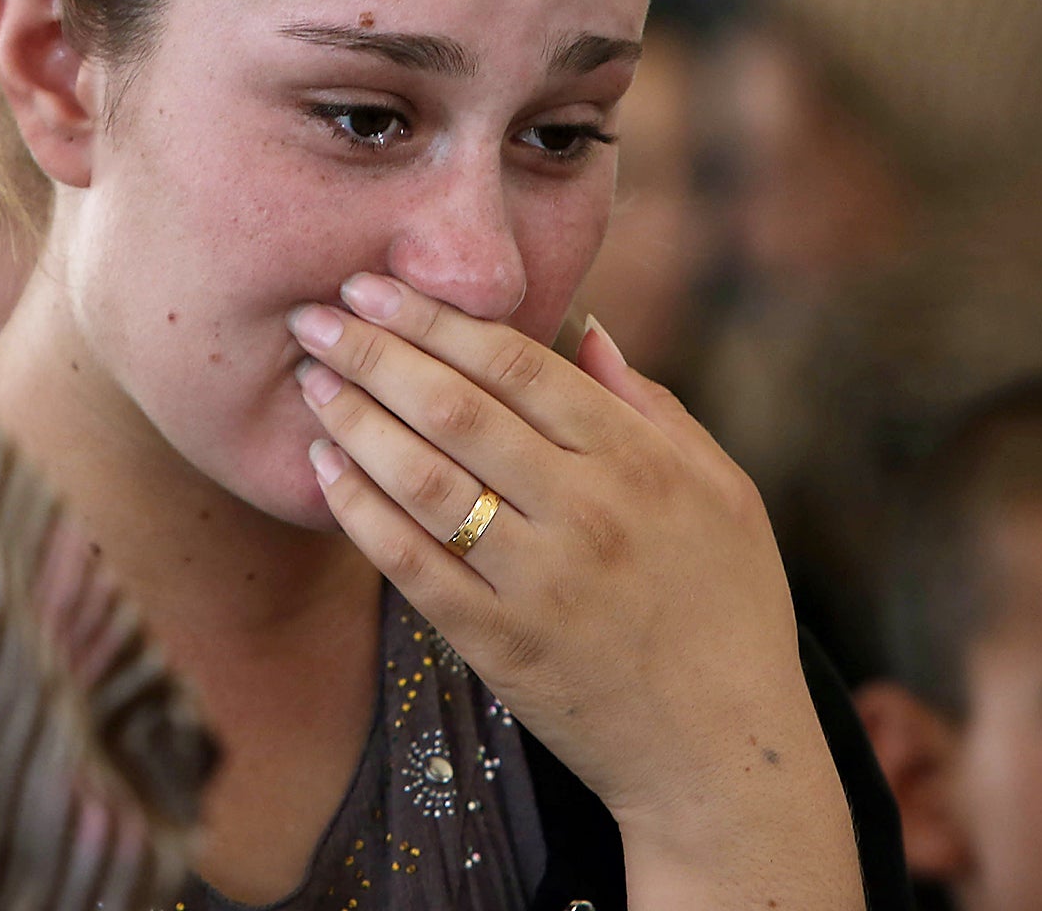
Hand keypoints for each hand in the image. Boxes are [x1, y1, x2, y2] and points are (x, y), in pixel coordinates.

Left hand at [287, 274, 861, 906]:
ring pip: (423, 479)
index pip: (515, 363)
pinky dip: (361, 511)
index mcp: (639, 460)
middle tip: (314, 315)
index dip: (435, 317)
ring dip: (356, 420)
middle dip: (374, 351)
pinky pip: (412, 565)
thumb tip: (587, 326)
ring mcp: (540, 582)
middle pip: (456, 407)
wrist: (722, 756)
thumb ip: (651, 405)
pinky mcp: (501, 646)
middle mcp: (588, 512)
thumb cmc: (729, 608)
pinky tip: (327, 469)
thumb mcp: (722, 490)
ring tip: (312, 381)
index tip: (375, 285)